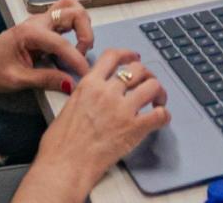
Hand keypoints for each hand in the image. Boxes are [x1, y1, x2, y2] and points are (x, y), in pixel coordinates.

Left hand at [0, 0, 94, 94]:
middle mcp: (37, 22)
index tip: (85, 74)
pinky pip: (63, 14)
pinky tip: (71, 43)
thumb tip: (71, 83)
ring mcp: (39, 21)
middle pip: (73, 12)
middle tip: (82, 54)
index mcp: (30, 33)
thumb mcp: (17, 80)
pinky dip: (74, 24)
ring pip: (70, 7)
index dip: (77, 59)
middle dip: (85, 32)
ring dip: (81, 24)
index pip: (62, 43)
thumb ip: (46, 79)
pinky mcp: (40, 26)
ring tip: (79, 46)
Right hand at [16, 48, 170, 198]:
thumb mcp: (67, 108)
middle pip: (138, 69)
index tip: (133, 58)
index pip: (113, 56)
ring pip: (153, 86)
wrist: (64, 167)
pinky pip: (160, 115)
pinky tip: (161, 119)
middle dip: (146, 75)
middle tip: (147, 84)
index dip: (127, 54)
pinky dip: (164, 115)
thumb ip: (85, 96)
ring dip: (159, 92)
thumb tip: (91, 96)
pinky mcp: (135, 129)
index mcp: (89, 85)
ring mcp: (123, 109)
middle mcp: (108, 92)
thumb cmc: (59, 145)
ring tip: (158, 101)